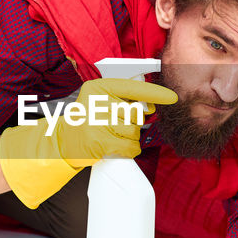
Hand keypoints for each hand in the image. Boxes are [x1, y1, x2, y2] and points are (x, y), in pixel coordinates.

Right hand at [0, 78, 176, 207]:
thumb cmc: (89, 121)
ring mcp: (97, 122)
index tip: (172, 97)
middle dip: (133, 122)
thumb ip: (125, 99)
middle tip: (115, 124)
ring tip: (111, 135)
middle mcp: (96, 102)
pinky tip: (115, 147)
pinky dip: (128, 149)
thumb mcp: (102, 102)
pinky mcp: (99, 142)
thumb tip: (152, 106)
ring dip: (129, 137)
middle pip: (135, 113)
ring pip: (134, 131)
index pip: (133, 88)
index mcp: (98, 88)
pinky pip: (130, 146)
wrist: (65, 142)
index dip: (155, 93)